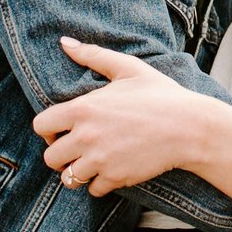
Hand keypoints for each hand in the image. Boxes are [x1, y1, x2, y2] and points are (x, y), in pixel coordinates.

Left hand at [34, 38, 212, 195]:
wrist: (190, 127)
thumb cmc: (162, 95)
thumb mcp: (128, 68)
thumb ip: (93, 55)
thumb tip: (64, 41)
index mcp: (83, 108)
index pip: (41, 125)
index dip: (48, 130)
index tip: (62, 131)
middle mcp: (85, 136)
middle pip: (50, 158)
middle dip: (60, 156)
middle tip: (76, 151)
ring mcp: (99, 160)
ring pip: (68, 178)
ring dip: (77, 172)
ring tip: (92, 164)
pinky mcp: (115, 177)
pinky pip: (92, 190)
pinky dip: (99, 184)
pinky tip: (112, 171)